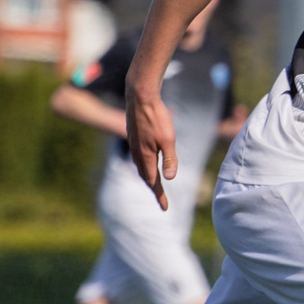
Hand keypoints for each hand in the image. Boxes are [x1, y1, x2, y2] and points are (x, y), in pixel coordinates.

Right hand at [126, 81, 177, 209]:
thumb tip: (170, 178)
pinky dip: (144, 165)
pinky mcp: (133, 135)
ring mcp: (134, 143)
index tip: (165, 208)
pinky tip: (147, 161)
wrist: (140, 96)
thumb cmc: (156, 116)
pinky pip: (138, 156)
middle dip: (153, 188)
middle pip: (145, 176)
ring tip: (155, 184)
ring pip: (140, 166)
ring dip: (147, 177)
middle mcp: (137, 152)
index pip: (153, 181)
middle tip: (161, 199)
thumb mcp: (168, 139)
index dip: (159, 195)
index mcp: (146, 156)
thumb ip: (169, 158)